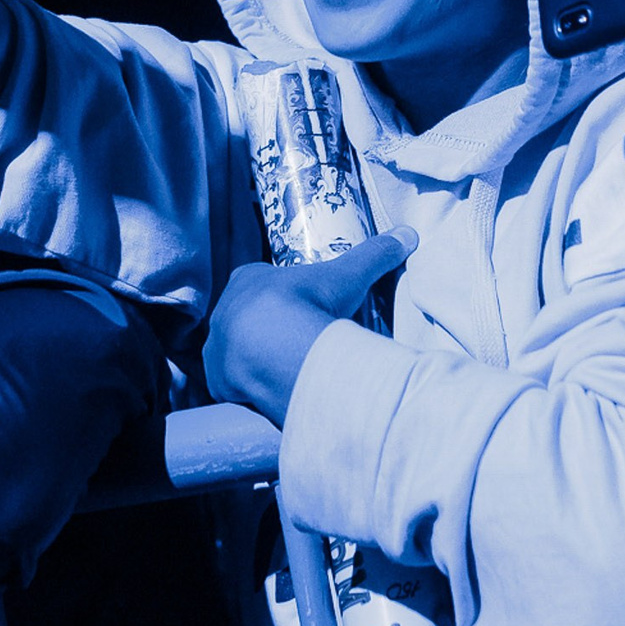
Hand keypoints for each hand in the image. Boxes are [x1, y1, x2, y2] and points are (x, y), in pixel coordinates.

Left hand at [205, 227, 416, 424]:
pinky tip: (270, 391)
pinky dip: (248, 387)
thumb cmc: (310, 304)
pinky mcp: (218, 381)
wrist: (283, 352)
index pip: (260, 283)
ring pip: (237, 351)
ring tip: (287, 369)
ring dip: (256, 359)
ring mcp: (217, 347)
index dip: (282, 296)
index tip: (303, 307)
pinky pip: (231, 384)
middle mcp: (225, 310)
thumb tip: (407, 234)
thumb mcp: (348, 275)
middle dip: (267, 328)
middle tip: (297, 342)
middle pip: (247, 318)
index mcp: (247, 279)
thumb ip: (375, 254)